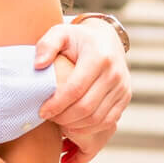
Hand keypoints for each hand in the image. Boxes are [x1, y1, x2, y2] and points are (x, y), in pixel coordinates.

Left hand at [34, 18, 130, 162]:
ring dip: (75, 125)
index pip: (75, 89)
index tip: (42, 111)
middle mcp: (114, 73)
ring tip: (59, 121)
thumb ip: (46, 45)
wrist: (107, 39)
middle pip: (86, 107)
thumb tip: (38, 65)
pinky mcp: (125, 97)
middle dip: (63, 118)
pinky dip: (89, 128)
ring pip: (97, 118)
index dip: (57, 104)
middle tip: (49, 118)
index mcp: (99, 57)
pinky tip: (73, 124)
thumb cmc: (78, 39)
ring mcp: (122, 87)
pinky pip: (107, 121)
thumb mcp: (60, 33)